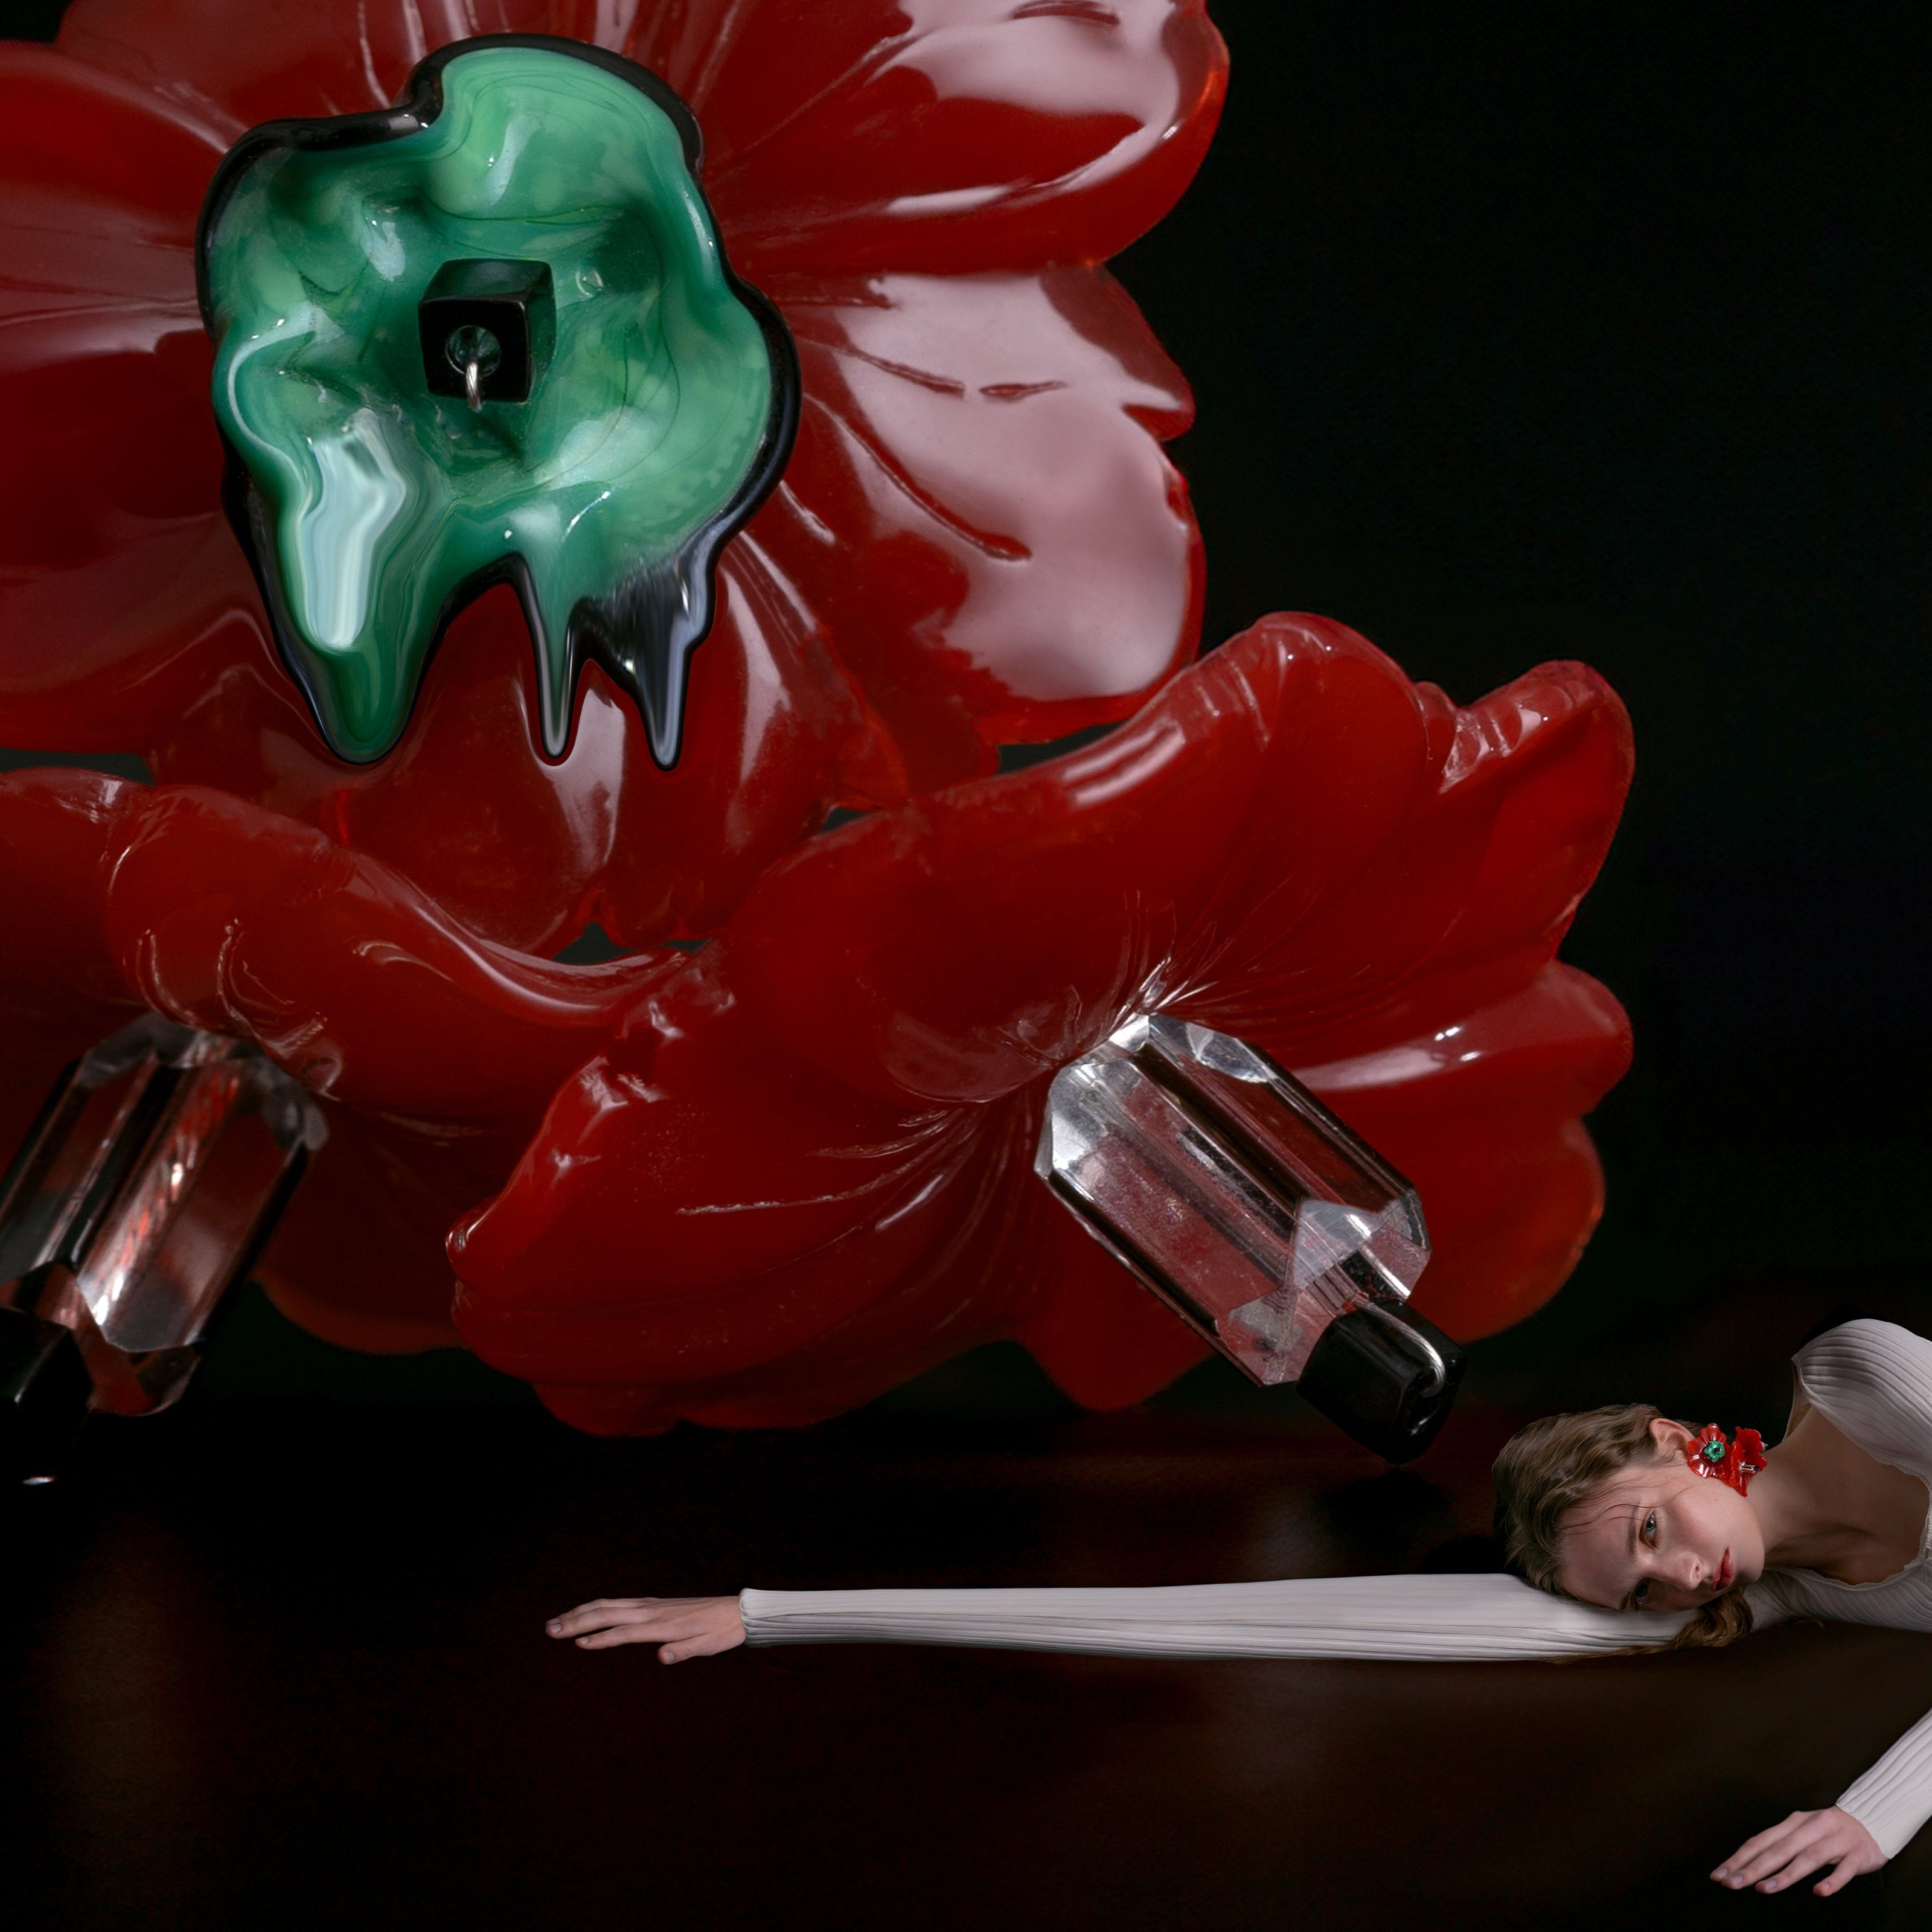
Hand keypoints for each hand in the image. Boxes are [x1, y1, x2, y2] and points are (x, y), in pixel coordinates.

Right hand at [546, 1596, 745, 1663]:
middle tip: (549, 1629)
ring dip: (581, 1612)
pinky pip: (618, 1603)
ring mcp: (650, 1604)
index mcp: (662, 1624)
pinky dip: (596, 1607)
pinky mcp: (652, 1604)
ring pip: (608, 1604)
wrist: (735, 1611)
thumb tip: (662, 1657)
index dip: (600, 1638)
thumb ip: (683, 1651)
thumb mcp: (706, 1646)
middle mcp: (652, 1610)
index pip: (624, 1631)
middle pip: (607, 1612)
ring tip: (555, 1622)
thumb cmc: (720, 1632)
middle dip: (577, 1620)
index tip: (576, 1643)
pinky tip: (585, 1613)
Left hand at [1712, 1807, 1885, 1895]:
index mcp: (1792, 1823)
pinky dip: (1831, 1880)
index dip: (1738, 1858)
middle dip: (1752, 1867)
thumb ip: (1779, 1845)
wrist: (1871, 1821)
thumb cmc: (1828, 1832)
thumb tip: (1747, 1863)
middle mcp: (1810, 1829)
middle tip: (1731, 1884)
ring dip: (1784, 1874)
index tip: (1719, 1875)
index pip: (1760, 1841)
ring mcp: (1835, 1841)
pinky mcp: (1857, 1855)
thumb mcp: (1801, 1832)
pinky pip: (1844, 1870)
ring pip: (1807, 1858)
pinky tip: (1818, 1892)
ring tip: (1763, 1889)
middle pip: (1777, 1849)